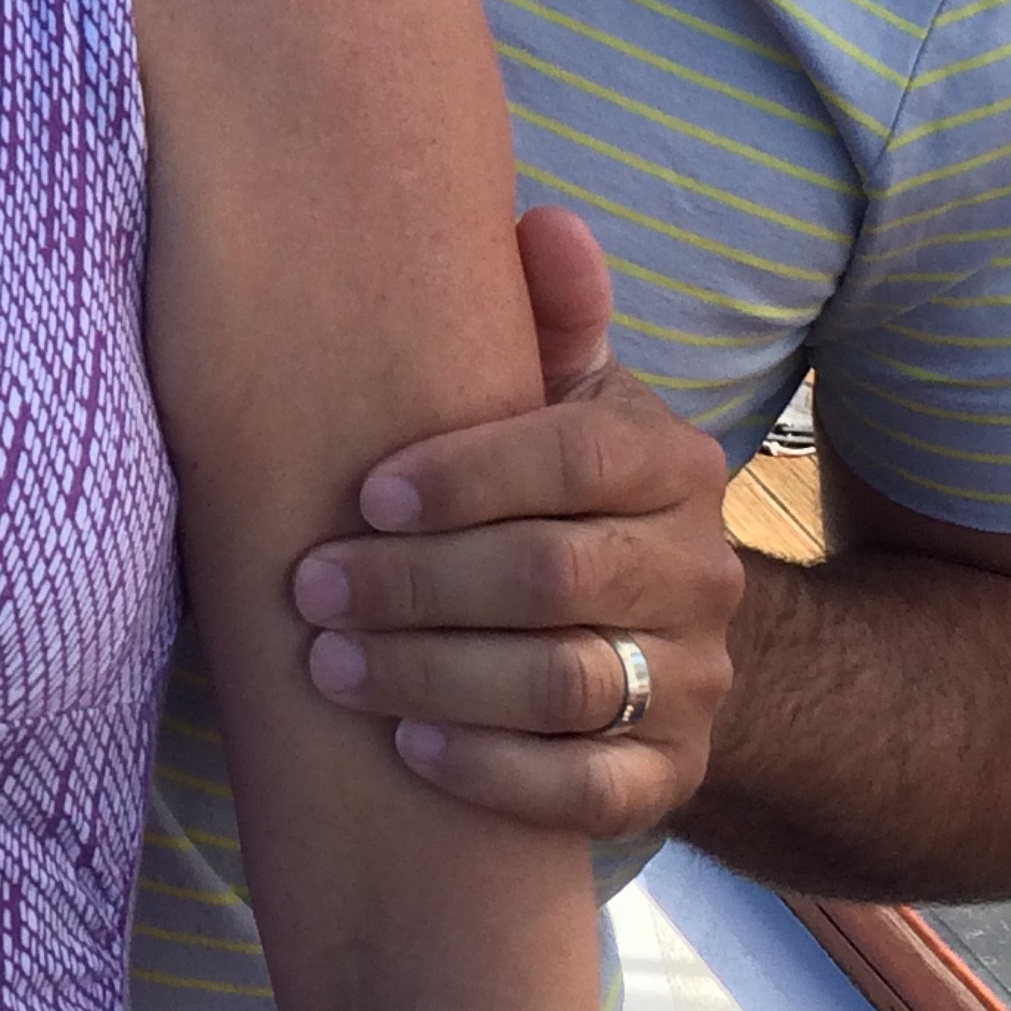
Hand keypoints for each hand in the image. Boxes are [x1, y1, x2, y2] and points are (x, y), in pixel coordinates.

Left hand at [291, 208, 742, 840]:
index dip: (462, 479)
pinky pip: (593, 791)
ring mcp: (696, 677)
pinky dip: (498, 773)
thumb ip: (551, 315)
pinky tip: (411, 748)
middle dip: (416, 586)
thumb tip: (544, 219)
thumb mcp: (564, 394)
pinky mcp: (675, 775)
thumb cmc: (560, 485)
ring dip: (435, 677)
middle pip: (554, 578)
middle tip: (308, 588)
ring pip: (567, 686)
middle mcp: (702, 568)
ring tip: (330, 667)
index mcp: (670, 460)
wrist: (653, 629)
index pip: (572, 459)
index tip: (362, 496)